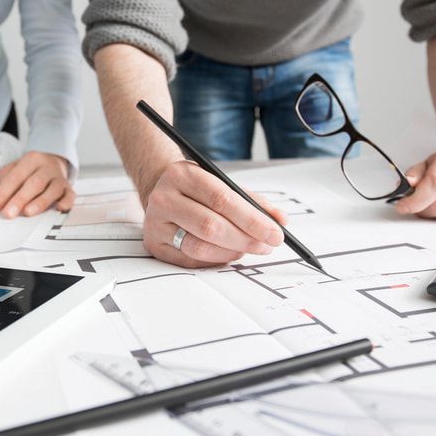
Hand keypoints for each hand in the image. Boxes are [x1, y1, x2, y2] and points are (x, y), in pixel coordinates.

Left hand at [0, 151, 74, 217]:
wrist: (53, 162)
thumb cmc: (29, 171)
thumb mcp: (15, 169)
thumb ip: (6, 182)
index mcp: (31, 160)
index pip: (14, 178)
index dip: (2, 194)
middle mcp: (47, 167)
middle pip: (34, 183)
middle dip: (20, 199)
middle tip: (8, 214)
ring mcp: (59, 178)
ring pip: (52, 189)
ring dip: (40, 202)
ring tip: (28, 213)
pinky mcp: (68, 188)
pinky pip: (70, 195)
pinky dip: (66, 202)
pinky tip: (59, 208)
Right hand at [142, 161, 287, 267]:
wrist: (160, 191)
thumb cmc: (198, 189)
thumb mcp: (222, 184)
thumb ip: (252, 201)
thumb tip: (280, 220)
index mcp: (183, 174)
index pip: (222, 200)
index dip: (252, 220)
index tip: (275, 233)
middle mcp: (164, 198)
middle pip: (211, 226)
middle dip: (245, 239)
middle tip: (267, 245)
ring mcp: (156, 223)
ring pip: (200, 247)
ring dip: (232, 252)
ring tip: (249, 248)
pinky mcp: (155, 244)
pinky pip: (192, 260)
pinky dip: (217, 259)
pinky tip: (229, 253)